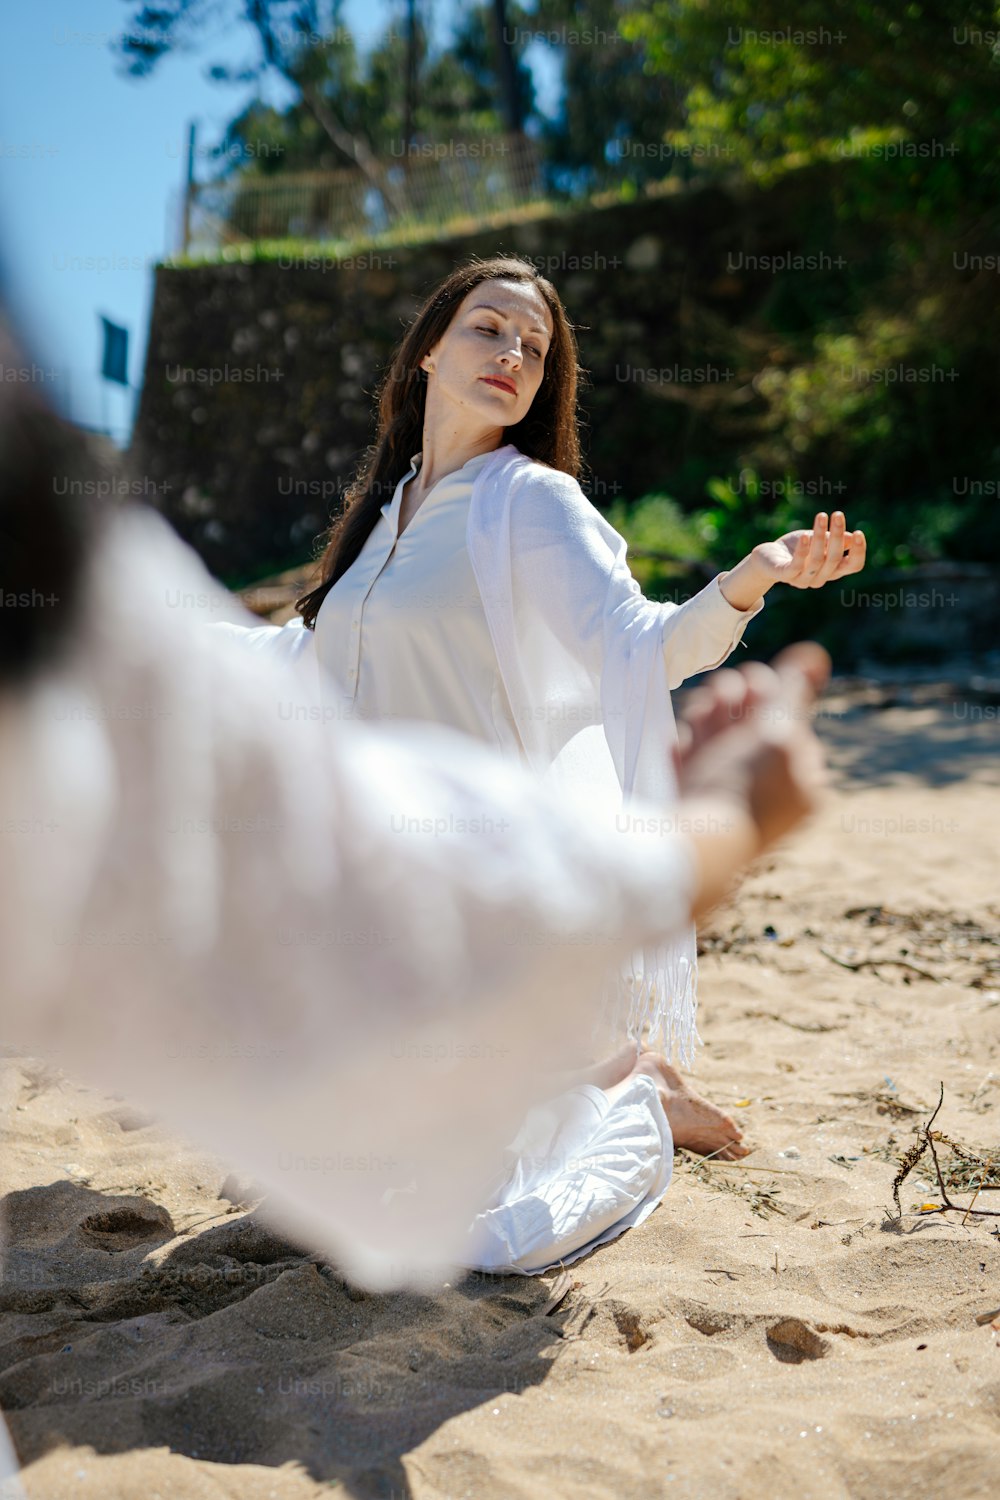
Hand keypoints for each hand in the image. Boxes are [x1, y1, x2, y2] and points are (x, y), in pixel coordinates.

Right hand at [675, 643, 829, 857]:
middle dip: (732, 705)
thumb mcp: (776, 732)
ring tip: (699, 710)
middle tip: (721, 693)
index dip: (766, 697)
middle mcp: (768, 797)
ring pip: (717, 747)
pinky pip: (690, 770)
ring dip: (707, 721)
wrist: (691, 849)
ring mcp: (729, 804)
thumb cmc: (741, 791)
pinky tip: (679, 745)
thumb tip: (816, 653)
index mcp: (801, 786)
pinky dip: (685, 753)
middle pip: (750, 734)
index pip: (787, 727)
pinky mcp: (693, 809)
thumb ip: (792, 692)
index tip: (752, 683)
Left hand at [754, 511, 865, 589]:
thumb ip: (835, 540)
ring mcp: (802, 580)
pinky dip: (802, 550)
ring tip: (821, 516)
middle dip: (837, 535)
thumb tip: (852, 537)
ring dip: (820, 537)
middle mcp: (820, 578)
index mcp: (832, 570)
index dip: (858, 552)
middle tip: (838, 514)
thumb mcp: (819, 539)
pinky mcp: (785, 575)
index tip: (858, 532)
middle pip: (834, 559)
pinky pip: (796, 565)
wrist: (767, 557)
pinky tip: (805, 535)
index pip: (853, 566)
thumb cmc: (798, 546)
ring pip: (817, 560)